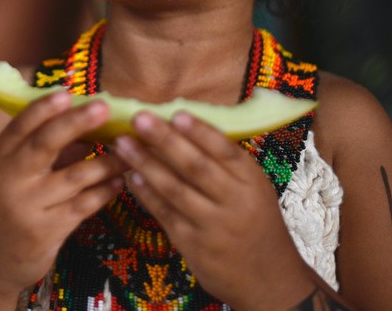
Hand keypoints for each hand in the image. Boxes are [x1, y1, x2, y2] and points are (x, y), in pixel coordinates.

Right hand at [0, 91, 126, 300]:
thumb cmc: (7, 206)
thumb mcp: (13, 174)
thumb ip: (44, 150)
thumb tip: (86, 124)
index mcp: (1, 157)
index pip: (20, 125)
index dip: (43, 107)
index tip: (67, 91)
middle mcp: (10, 178)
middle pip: (44, 144)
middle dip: (75, 123)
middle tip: (104, 107)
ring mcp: (27, 205)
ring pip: (74, 176)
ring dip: (105, 161)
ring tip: (129, 151)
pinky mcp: (45, 231)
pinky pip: (83, 205)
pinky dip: (104, 191)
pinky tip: (120, 181)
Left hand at [113, 111, 312, 308]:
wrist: (268, 279)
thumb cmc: (256, 224)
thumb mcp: (255, 190)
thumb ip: (227, 164)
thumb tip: (187, 126)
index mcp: (252, 181)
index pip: (224, 150)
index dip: (199, 131)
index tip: (175, 112)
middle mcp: (234, 202)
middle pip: (196, 166)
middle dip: (164, 140)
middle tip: (138, 118)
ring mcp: (213, 225)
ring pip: (175, 189)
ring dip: (146, 164)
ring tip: (123, 144)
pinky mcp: (193, 244)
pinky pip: (165, 213)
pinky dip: (146, 193)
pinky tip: (131, 176)